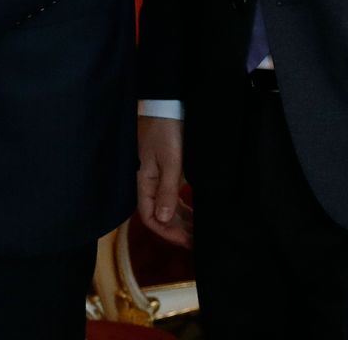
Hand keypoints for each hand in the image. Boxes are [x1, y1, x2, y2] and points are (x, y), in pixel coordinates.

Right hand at [136, 115, 190, 245]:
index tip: (186, 241)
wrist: (167, 105)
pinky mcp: (170, 171)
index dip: (166, 232)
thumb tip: (162, 219)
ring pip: (169, 208)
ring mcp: (161, 178)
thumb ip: (167, 190)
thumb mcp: (170, 161)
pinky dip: (185, 208)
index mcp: (146, 182)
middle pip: (161, 216)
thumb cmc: (166, 131)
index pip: (150, 217)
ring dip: (183, 221)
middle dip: (177, 231)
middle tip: (198, 242)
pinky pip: (175, 197)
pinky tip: (197, 214)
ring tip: (200, 233)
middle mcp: (151, 184)